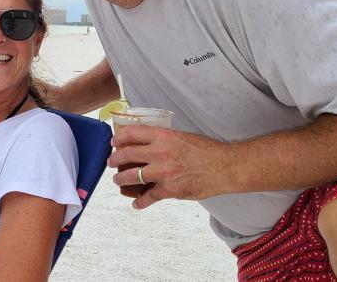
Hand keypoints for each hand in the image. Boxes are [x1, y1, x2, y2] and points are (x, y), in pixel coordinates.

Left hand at [108, 125, 229, 208]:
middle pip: (127, 154)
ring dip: (121, 180)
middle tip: (112, 162)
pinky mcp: (170, 190)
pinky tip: (136, 203)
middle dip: (115, 159)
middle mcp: (160, 152)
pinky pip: (148, 197)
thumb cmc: (207, 150)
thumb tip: (150, 143)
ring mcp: (163, 172)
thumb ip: (164, 139)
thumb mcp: (182, 136)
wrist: (225, 167)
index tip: (114, 142)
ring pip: (132, 176)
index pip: (132, 133)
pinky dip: (140, 202)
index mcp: (163, 136)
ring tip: (119, 181)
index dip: (119, 138)